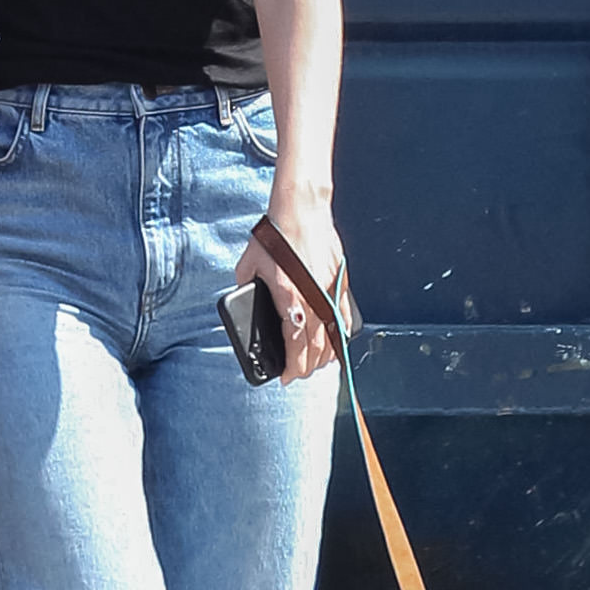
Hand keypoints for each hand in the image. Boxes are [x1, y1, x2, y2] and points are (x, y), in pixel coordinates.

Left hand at [233, 188, 345, 383]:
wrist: (301, 211)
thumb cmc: (273, 236)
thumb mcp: (248, 265)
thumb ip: (246, 287)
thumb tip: (244, 300)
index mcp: (289, 296)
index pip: (295, 344)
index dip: (291, 367)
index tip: (285, 378)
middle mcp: (313, 298)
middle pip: (316, 347)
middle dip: (305, 367)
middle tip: (295, 374)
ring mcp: (330, 292)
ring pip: (334, 338)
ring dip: (324, 357)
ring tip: (312, 364)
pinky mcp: (341, 285)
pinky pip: (345, 319)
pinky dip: (341, 337)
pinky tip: (336, 346)